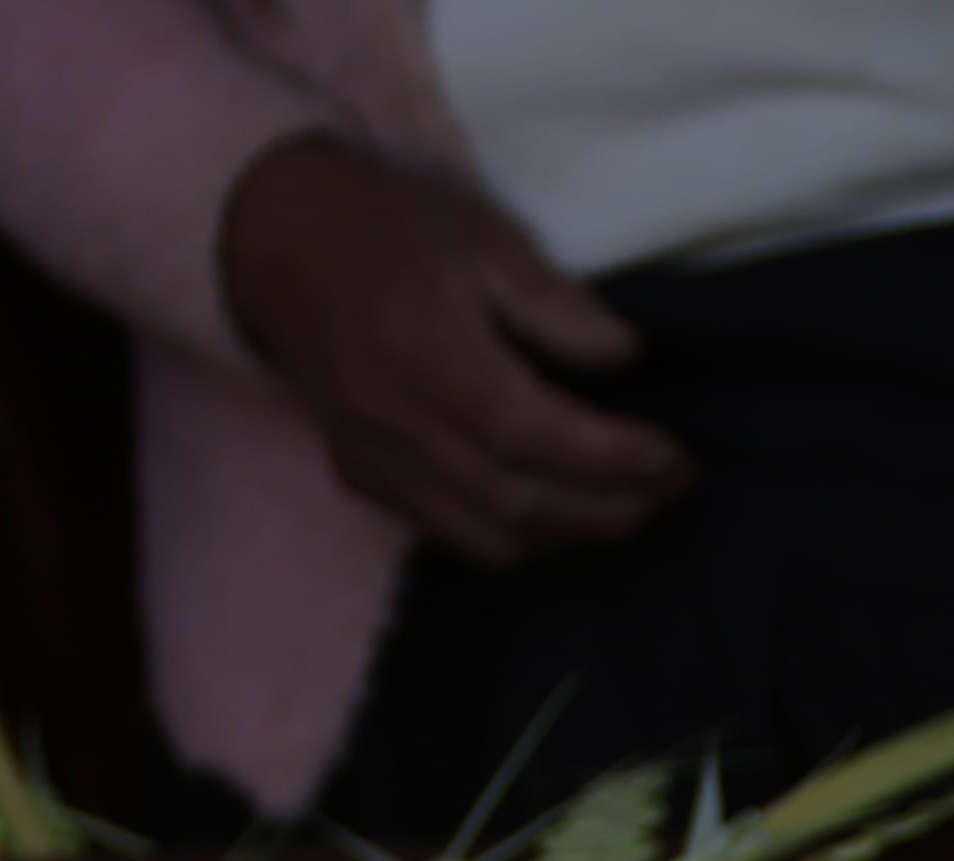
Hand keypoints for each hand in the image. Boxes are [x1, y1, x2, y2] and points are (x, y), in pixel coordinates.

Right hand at [218, 134, 692, 565]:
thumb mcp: (485, 238)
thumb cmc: (392, 228)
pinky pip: (451, 534)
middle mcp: (390, 420)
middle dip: (607, 508)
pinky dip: (516, 535)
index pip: (531, 434)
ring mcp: (370, 458)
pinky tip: (559, 506)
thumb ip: (556, 307)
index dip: (610, 460)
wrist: (281, 246)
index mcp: (424, 350)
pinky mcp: (361, 477)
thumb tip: (624, 361)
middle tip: (671, 489)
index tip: (672, 458)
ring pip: (486, 538)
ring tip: (628, 504)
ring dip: (568, 534)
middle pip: (515, 502)